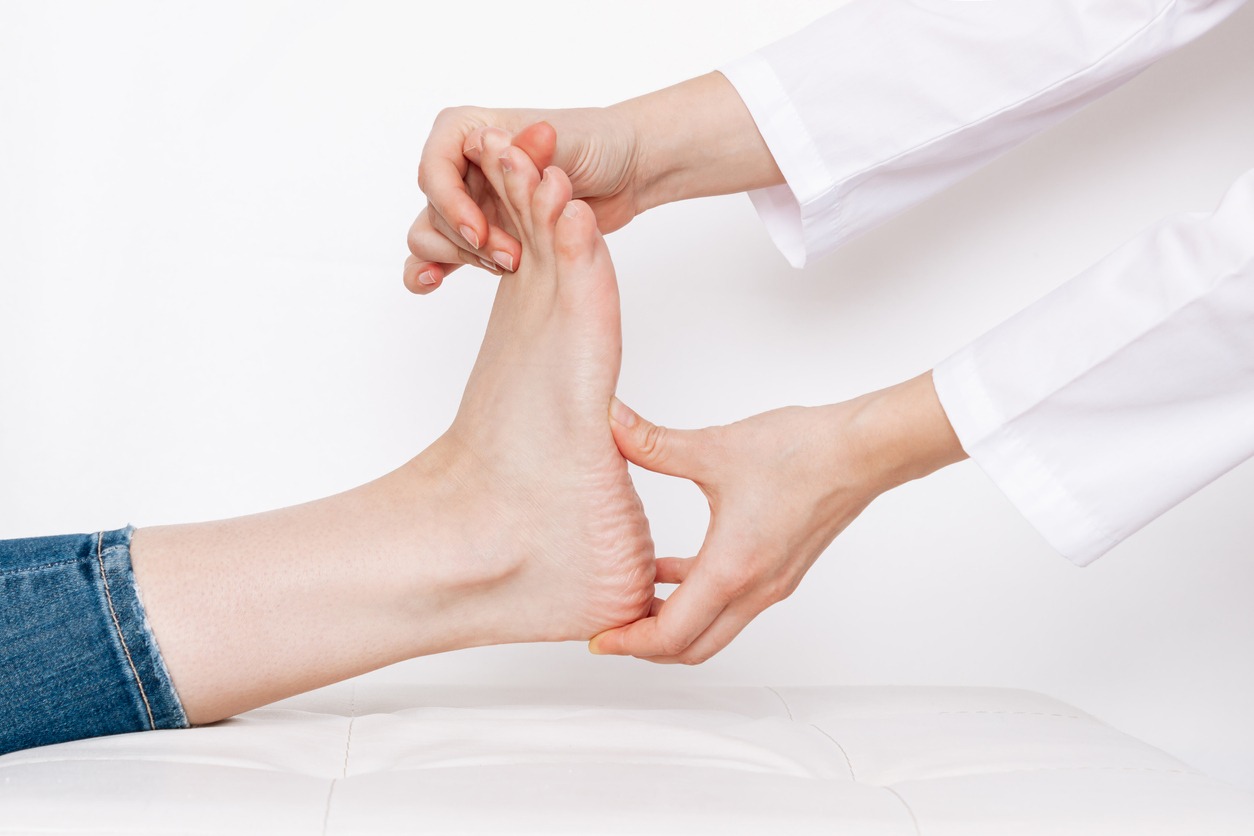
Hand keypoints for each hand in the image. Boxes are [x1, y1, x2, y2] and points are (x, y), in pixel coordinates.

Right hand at [404, 73, 784, 293]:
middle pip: (433, 210)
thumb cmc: (598, 143)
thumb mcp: (565, 141)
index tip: (480, 233)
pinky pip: (439, 253)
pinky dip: (430, 269)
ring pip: (432, 235)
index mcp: (468, 130)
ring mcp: (470, 199)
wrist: (626, 171)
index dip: (451, 206)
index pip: (434, 171)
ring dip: (459, 258)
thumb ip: (526, 150)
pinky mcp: (482, 231)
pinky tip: (432, 285)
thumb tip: (489, 141)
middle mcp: (461, 165)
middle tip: (513, 258)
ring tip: (508, 266)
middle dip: (468, 240)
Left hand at [590, 373, 965, 663]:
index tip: (598, 638)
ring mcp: (772, 585)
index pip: (670, 635)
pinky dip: (697, 599)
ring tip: (634, 601)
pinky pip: (730, 603)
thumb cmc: (802, 452)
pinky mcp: (782, 571)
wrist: (863, 450)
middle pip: (692, 648)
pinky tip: (672, 568)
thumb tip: (610, 422)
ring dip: (673, 624)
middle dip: (645, 646)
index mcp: (732, 570)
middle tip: (611, 630)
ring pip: (713, 629)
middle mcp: (754, 590)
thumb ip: (653, 442)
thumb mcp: (714, 447)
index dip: (628, 643)